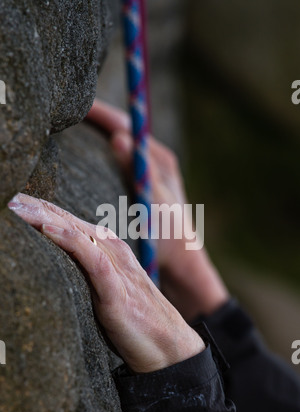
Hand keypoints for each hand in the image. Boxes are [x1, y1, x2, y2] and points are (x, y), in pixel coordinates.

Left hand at [8, 194, 204, 372]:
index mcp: (110, 251)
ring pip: (79, 234)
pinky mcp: (119, 292)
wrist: (170, 348)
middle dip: (39, 208)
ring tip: (20, 206)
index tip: (16, 203)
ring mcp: (118, 270)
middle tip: (10, 196)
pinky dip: (71, 241)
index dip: (43, 211)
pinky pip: (94, 261)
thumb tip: (61, 267)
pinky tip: (49, 230)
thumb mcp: (108, 291)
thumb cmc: (137, 320)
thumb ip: (89, 273)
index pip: (71, 224)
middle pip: (71, 222)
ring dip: (48, 218)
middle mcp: (114, 253)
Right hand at [86, 100, 228, 320]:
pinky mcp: (141, 188)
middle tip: (64, 112)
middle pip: (121, 130)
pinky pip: (117, 164)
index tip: (75, 104)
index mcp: (160, 160)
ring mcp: (148, 174)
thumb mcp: (156, 204)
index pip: (126, 124)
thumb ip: (140, 171)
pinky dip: (100, 156)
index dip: (100, 113)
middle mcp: (155, 162)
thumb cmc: (170, 238)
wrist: (179, 264)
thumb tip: (121, 136)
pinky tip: (83, 162)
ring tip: (68, 130)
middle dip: (95, 120)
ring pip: (118, 146)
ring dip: (97, 136)